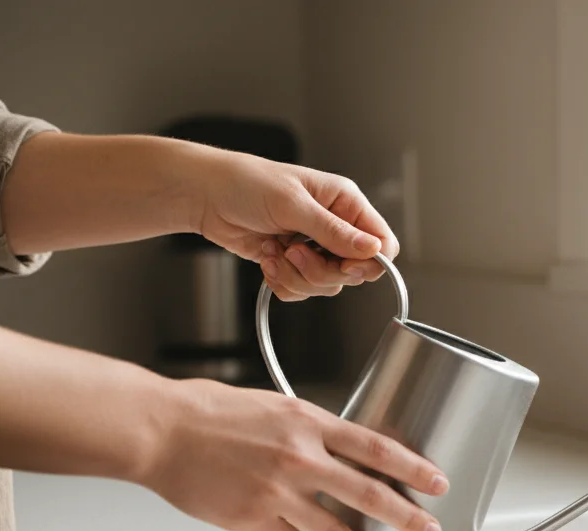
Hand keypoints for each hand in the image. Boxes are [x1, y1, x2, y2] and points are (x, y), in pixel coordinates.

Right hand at [143, 379, 446, 530]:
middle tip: (428, 530)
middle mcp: (300, 459)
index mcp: (309, 423)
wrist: (161, 430)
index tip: (437, 482)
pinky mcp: (252, 520)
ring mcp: (277, 493)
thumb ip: (312, 429)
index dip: (414, 468)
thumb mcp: (276, 406)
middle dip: (407, 517)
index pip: (378, 448)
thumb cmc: (210, 412)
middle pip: (369, 495)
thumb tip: (343, 451)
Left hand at [193, 150, 400, 301]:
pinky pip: (303, 290)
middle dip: (322, 270)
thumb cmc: (245, 182)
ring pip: (328, 284)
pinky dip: (284, 282)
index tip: (344, 265)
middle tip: (296, 252)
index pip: (382, 242)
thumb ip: (334, 231)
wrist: (205, 195)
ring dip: (298, 277)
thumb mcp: (293, 204)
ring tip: (276, 253)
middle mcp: (334, 226)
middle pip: (354, 271)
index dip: (369, 262)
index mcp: (344, 203)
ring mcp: (314, 247)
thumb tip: (372, 249)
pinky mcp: (294, 263)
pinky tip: (268, 260)